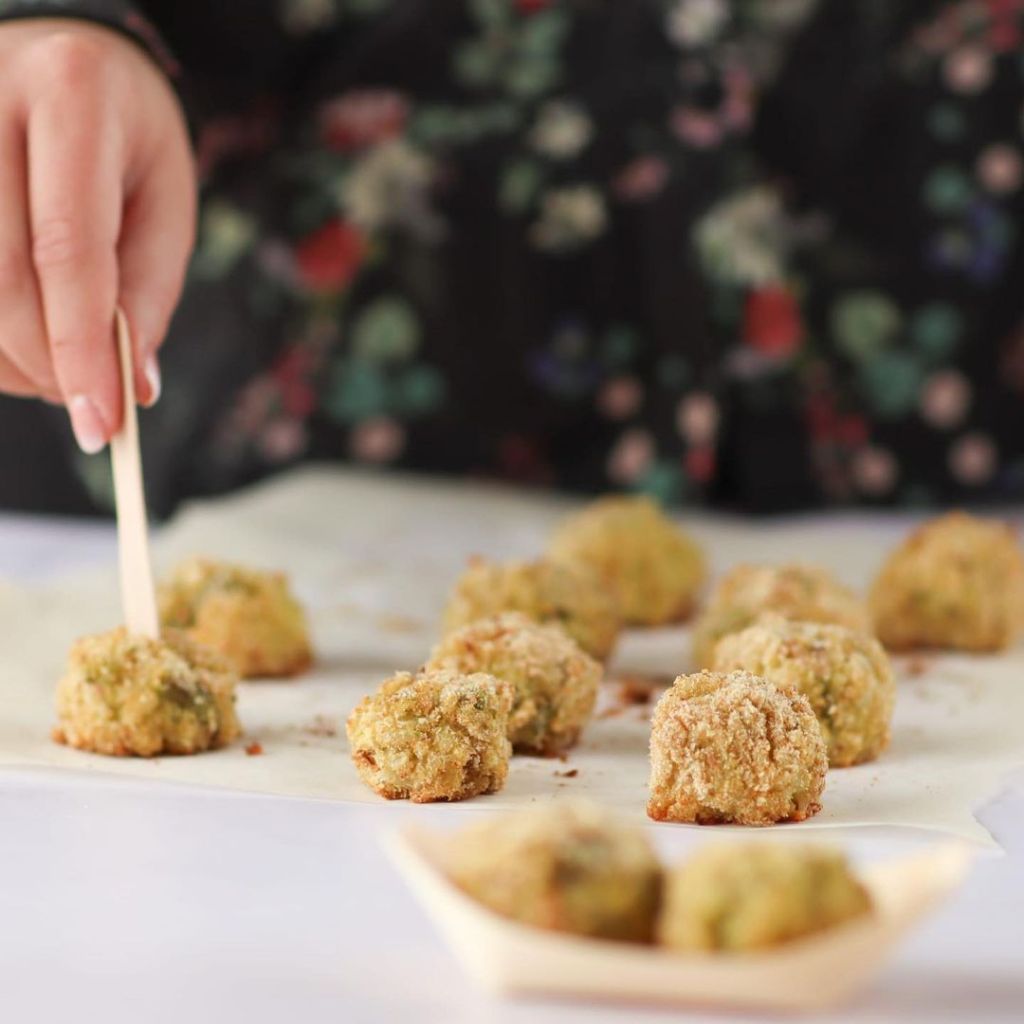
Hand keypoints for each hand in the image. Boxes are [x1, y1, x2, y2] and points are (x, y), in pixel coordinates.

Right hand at [0, 19, 195, 450]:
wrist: (57, 47)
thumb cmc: (125, 134)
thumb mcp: (165, 201)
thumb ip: (148, 290)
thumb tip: (132, 386)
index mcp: (72, 95)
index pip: (68, 247)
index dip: (81, 348)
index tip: (100, 424)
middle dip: (44, 363)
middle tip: (85, 406)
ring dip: (6, 356)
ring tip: (55, 368)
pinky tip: (15, 340)